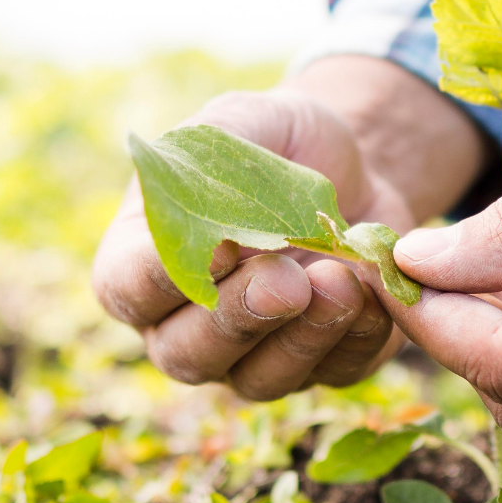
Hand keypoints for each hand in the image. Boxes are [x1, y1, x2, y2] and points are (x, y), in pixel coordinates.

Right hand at [93, 88, 409, 399]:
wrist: (354, 164)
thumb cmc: (276, 142)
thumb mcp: (240, 122)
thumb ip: (208, 162)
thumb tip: (212, 230)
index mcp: (144, 261)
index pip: (128, 289)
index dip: (164, 278)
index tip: (218, 244)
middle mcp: (186, 323)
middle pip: (188, 354)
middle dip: (239, 318)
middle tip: (287, 279)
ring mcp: (252, 354)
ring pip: (260, 379)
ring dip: (302, 337)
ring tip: (340, 281)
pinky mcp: (322, 363)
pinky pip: (334, 372)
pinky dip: (358, 336)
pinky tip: (373, 289)